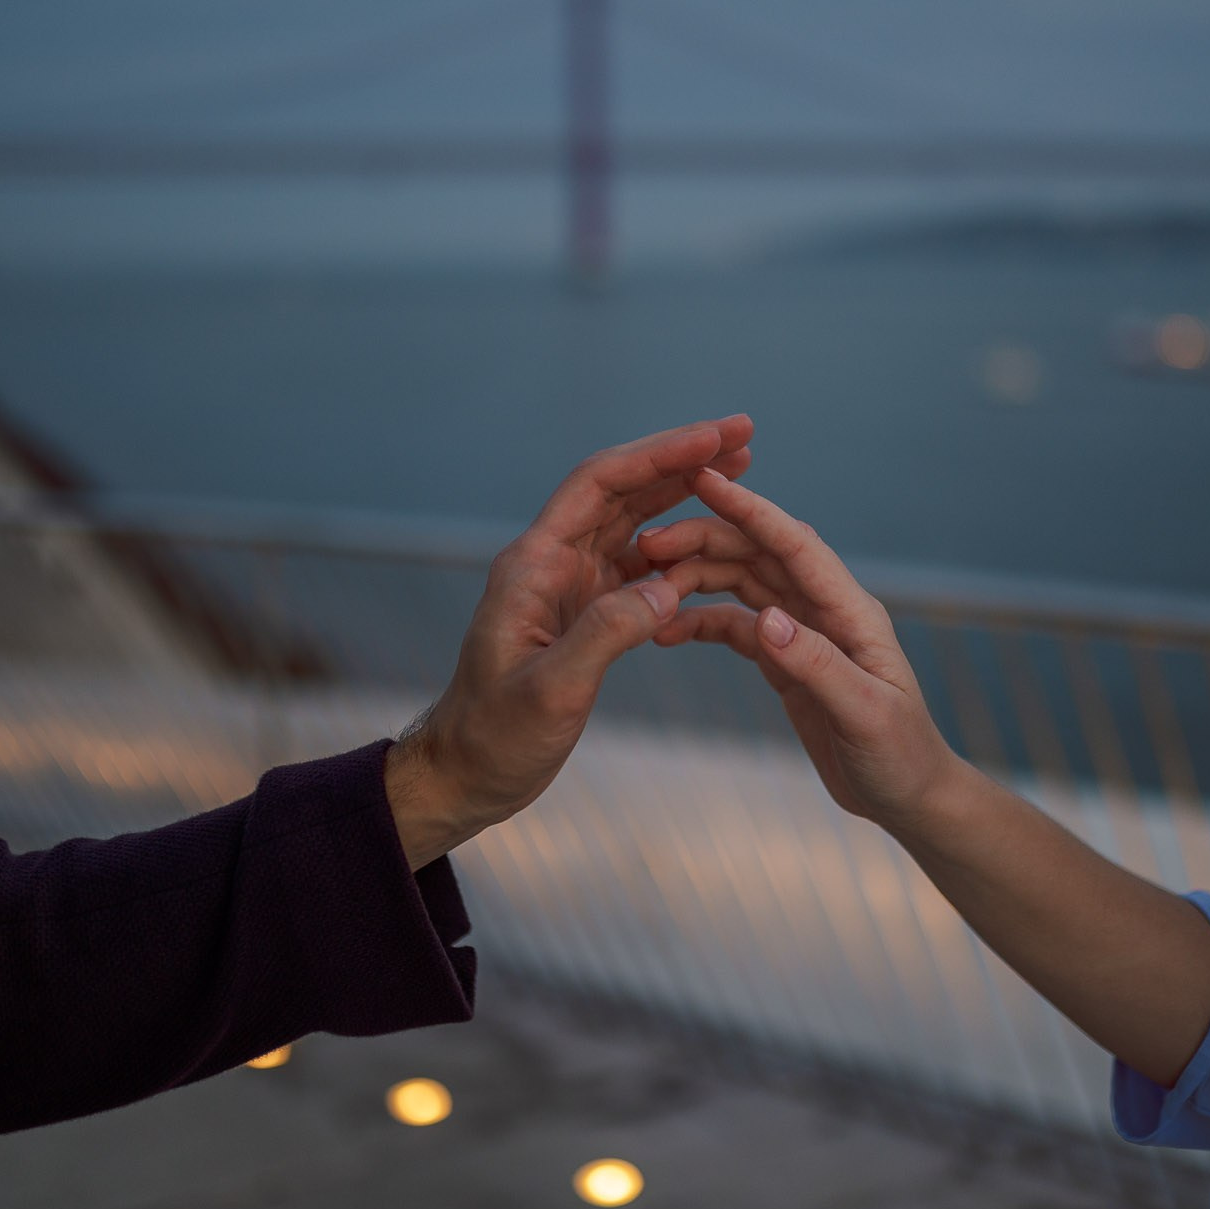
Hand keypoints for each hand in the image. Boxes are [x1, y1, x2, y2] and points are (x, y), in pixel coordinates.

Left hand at [386, 416, 753, 866]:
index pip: (601, 485)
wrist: (466, 773)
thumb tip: (666, 590)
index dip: (658, 456)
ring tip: (740, 472)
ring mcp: (569, 586)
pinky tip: (714, 544)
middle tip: (743, 435)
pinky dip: (677, 550)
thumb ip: (605, 635)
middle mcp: (551, 563)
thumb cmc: (493, 737)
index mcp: (534, 565)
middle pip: (623, 490)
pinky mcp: (584, 614)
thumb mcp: (549, 691)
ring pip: (633, 522)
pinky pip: (637, 567)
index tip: (714, 439)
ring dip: (684, 495)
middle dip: (682, 460)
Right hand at [639, 467, 963, 830]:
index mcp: (852, 612)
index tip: (703, 480)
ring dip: (696, 578)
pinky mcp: (786, 661)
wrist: (909, 796)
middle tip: (646, 545)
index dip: (750, 510)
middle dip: (705, 540)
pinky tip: (665, 631)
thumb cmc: (901, 757)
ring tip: (644, 586)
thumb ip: (817, 666)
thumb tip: (766, 621)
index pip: (795, 545)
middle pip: (759, 555)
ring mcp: (804, 633)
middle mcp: (826, 611)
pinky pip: (737, 627)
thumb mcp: (864, 715)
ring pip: (743, 585)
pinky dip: (701, 622)